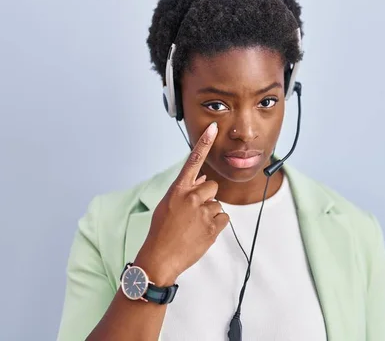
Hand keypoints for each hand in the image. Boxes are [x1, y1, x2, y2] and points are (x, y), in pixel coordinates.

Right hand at [134, 122, 228, 284]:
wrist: (160, 258)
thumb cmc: (161, 231)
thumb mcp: (167, 205)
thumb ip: (185, 190)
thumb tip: (203, 179)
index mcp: (177, 189)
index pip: (193, 161)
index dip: (203, 143)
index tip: (213, 127)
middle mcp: (191, 196)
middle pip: (212, 186)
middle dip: (206, 197)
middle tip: (193, 213)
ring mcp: (203, 211)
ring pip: (217, 204)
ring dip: (210, 213)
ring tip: (194, 226)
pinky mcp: (213, 226)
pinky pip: (224, 218)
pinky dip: (216, 225)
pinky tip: (202, 233)